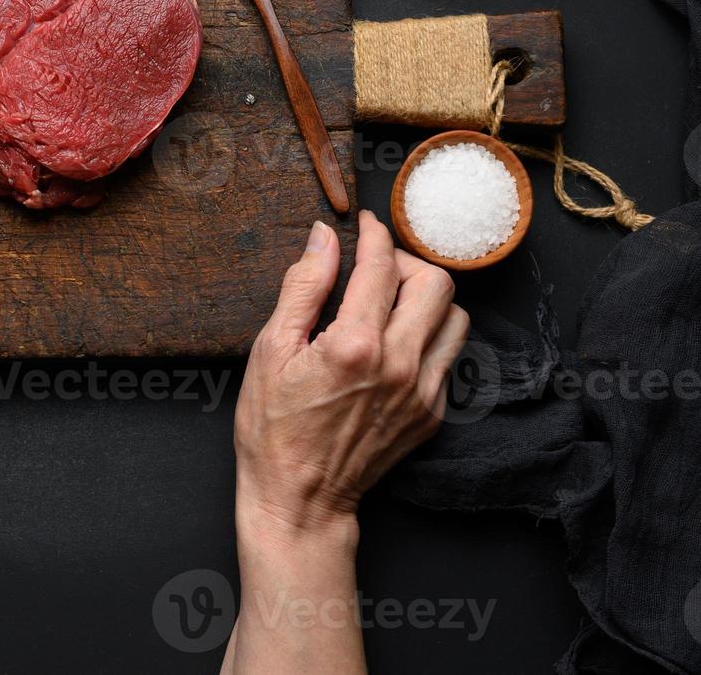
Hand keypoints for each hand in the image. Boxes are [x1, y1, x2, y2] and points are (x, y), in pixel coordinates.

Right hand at [220, 211, 468, 674]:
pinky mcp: (432, 413)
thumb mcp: (270, 349)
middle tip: (377, 263)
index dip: (372, 234)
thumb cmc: (273, 428)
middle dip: (407, 260)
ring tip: (390, 300)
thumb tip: (322, 238)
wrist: (301, 500)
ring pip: (455, 318)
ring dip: (426, 297)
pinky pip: (446, 356)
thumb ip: (302, 287)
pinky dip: (426, 335)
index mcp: (356, 345)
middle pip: (436, 283)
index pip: (381, 266)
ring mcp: (423, 391)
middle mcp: (401, 365)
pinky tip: (392, 341)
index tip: (362, 224)